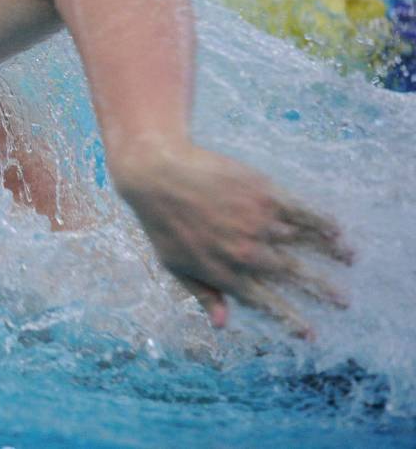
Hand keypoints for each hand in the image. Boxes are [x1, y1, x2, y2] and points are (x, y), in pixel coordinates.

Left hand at [111, 139, 352, 336]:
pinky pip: (302, 212)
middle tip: (343, 300)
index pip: (267, 302)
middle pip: (293, 274)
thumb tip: (221, 324)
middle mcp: (247, 253)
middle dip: (322, 290)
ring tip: (350, 258)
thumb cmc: (162, 223)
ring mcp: (258, 223)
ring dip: (331, 253)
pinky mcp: (264, 195)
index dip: (292, 319)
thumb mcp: (175, 266)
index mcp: (225, 274)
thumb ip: (203, 293)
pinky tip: (335, 229)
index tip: (311, 333)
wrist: (158, 175)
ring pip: (303, 243)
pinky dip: (321, 221)